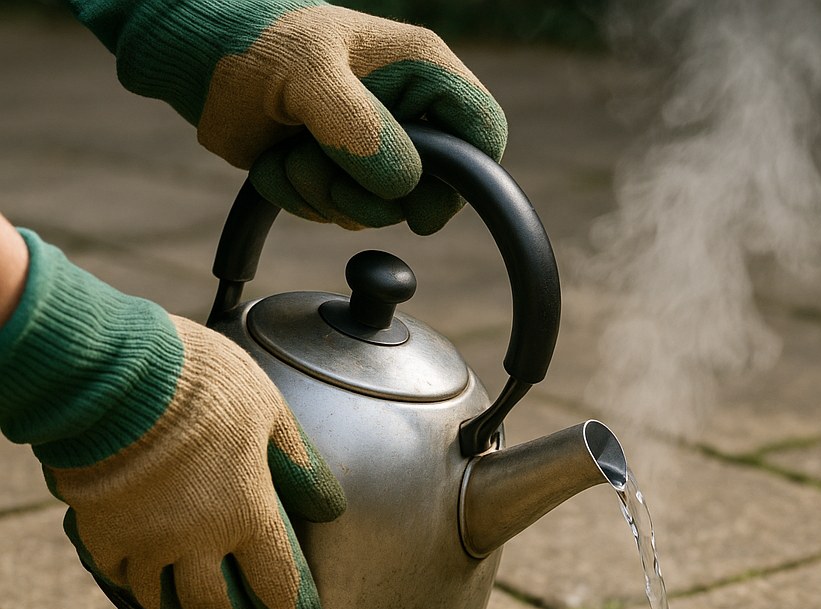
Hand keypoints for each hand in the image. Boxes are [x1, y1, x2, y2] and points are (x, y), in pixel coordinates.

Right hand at [0, 230, 344, 608]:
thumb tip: (331, 505)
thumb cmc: (200, 383)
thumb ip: (300, 462)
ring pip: (163, 601)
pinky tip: (143, 581)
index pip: (280, 588)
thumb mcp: (269, 412)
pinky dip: (136, 584)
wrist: (112, 372)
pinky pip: (118, 575)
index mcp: (246, 515)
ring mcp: (143, 541)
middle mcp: (195, 542)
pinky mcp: (98, 529)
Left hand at [79, 0, 506, 232]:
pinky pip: (337, 215)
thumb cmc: (256, 41)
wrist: (198, 58)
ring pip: (379, 211)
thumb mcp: (308, 74)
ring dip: (325, 195)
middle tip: (324, 164)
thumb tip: (401, 181)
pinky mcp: (337, 174)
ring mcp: (371, 149)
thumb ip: (359, 127)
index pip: (483, 133)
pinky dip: (299, 199)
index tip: (421, 201)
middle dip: (371, 195)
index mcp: (421, 71)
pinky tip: (277, 162)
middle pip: (429, 192)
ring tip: (292, 150)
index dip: (467, 177)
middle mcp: (405, 114)